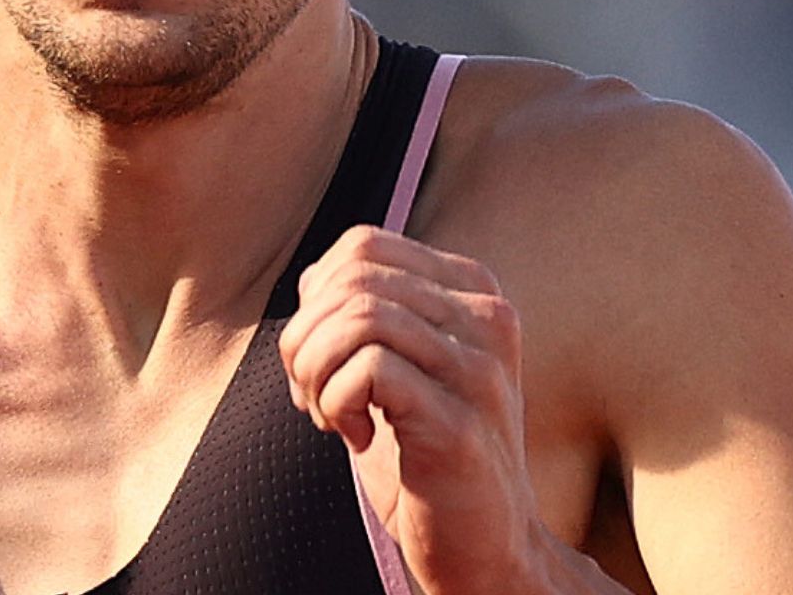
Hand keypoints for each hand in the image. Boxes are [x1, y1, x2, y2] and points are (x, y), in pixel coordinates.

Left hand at [279, 225, 547, 592]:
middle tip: (310, 393)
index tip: (322, 358)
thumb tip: (315, 277)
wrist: (483, 546)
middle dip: (306, 336)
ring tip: (328, 415)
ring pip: (358, 316)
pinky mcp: (460, 422)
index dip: (318, 298)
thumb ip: (365, 315)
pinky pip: (368, 369)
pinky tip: (358, 438)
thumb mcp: (396, 368)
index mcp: (473, 293)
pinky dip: (336, 402)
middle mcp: (487, 318)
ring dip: (315, 370)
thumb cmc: (426, 456)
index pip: (365, 246)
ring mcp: (479, 369)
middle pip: (354, 279)